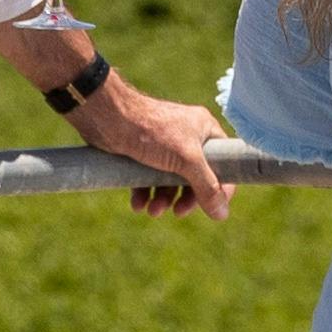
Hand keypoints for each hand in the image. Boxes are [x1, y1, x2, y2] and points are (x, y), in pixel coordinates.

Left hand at [78, 78, 234, 222]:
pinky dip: (145, 194)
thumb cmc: (152, 131)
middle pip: (196, 177)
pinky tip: (138, 205)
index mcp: (205, 131)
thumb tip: (222, 214)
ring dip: (163, 200)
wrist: (107, 117)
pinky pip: (149, 179)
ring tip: (152, 211)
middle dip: (185, 198)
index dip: (221, 189)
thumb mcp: (186, 160)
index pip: (224, 164)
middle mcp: (187, 138)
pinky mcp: (142, 154)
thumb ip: (207, 186)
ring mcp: (164, 146)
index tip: (213, 209)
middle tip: (178, 212)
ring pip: (170, 181)